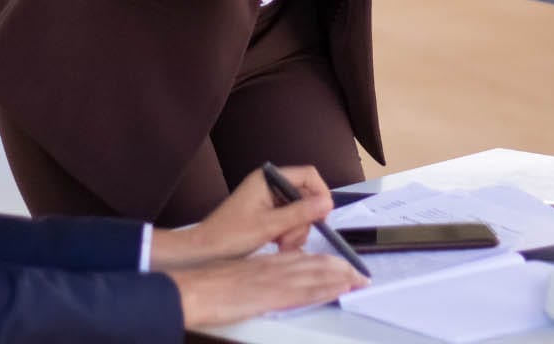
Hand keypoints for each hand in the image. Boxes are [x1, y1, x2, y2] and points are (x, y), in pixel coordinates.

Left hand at [151, 166, 332, 268]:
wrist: (204, 252)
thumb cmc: (231, 236)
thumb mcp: (269, 226)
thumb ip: (300, 213)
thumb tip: (328, 203)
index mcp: (268, 178)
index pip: (308, 175)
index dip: (320, 193)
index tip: (323, 217)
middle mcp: (270, 185)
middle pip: (305, 196)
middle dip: (303, 220)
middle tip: (290, 240)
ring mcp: (268, 200)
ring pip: (299, 212)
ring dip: (295, 231)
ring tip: (280, 246)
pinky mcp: (266, 214)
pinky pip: (289, 220)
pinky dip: (288, 234)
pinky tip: (279, 246)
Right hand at [168, 251, 366, 327]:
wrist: (192, 289)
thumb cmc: (208, 285)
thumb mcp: (237, 276)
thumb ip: (256, 277)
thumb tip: (266, 282)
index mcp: (265, 263)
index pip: (303, 259)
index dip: (325, 262)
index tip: (341, 266)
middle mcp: (274, 267)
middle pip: (315, 263)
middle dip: (340, 268)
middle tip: (360, 273)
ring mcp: (275, 280)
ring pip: (316, 274)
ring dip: (341, 277)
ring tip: (359, 279)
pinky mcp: (272, 295)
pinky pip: (307, 290)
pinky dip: (327, 287)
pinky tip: (340, 288)